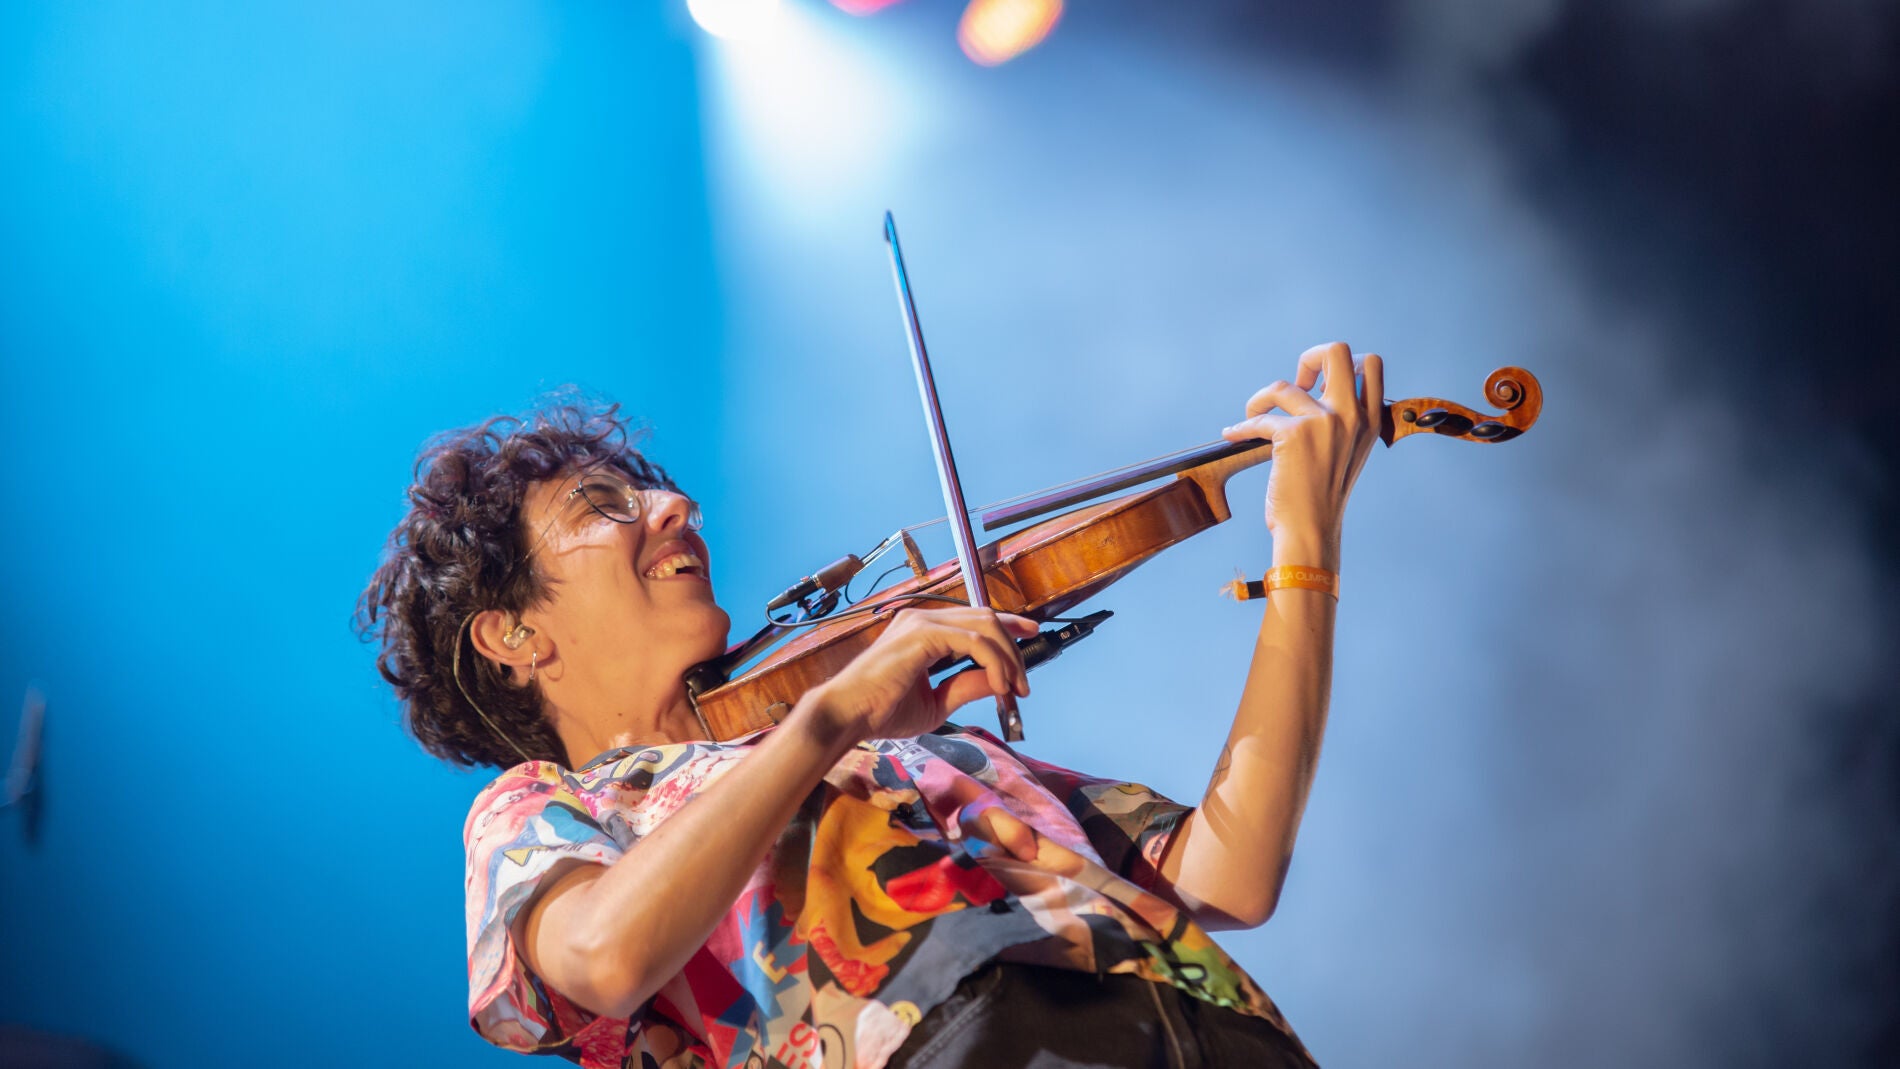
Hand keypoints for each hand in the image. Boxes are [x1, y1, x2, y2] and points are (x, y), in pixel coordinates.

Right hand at [808, 606, 1037, 742]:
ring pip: (985, 627)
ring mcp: (922, 622)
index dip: (1008, 625)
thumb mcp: (936, 702)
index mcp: (923, 630)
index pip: (975, 619)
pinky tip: (998, 685)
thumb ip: (966, 686)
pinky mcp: (923, 634)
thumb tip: (998, 681)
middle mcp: (923, 619)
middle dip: (1014, 647)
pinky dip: (993, 662)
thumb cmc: (881, 711)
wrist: (849, 715)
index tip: (1031, 636)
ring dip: (1008, 658)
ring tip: (1013, 688)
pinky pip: (974, 642)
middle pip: (986, 618)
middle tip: (1024, 682)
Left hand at [1220, 342, 1382, 562]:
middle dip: (1309, 358)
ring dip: (1260, 398)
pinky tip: (1234, 434)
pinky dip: (1241, 425)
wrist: (1311, 530)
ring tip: (1254, 415)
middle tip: (1295, 384)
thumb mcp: (1349, 453)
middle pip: (1337, 350)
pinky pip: (1259, 416)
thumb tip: (1315, 390)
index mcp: (1371, 421)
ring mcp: (1325, 421)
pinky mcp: (1295, 433)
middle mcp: (1352, 416)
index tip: (1318, 387)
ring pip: (1283, 384)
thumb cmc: (1323, 496)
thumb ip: (1345, 421)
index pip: (1372, 364)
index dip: (1340, 365)